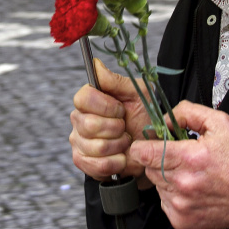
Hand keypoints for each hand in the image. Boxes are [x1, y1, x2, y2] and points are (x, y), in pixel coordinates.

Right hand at [70, 59, 150, 180]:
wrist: (150, 148)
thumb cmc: (143, 118)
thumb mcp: (137, 94)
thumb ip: (115, 81)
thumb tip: (95, 63)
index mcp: (89, 99)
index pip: (83, 98)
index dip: (105, 106)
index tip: (121, 109)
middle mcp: (78, 118)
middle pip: (88, 124)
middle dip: (116, 129)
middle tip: (125, 128)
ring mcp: (78, 141)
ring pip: (95, 146)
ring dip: (118, 146)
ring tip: (124, 143)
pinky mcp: (82, 161)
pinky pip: (97, 165)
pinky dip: (116, 162)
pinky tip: (121, 157)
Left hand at [127, 100, 228, 228]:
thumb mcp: (220, 123)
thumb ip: (187, 112)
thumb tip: (165, 120)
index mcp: (188, 158)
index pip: (141, 152)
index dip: (144, 145)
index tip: (154, 144)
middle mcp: (181, 183)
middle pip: (147, 168)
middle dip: (158, 160)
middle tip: (180, 159)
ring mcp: (179, 204)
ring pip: (156, 185)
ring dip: (167, 179)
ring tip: (190, 176)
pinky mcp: (180, 221)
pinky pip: (164, 203)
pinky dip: (173, 196)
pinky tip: (192, 191)